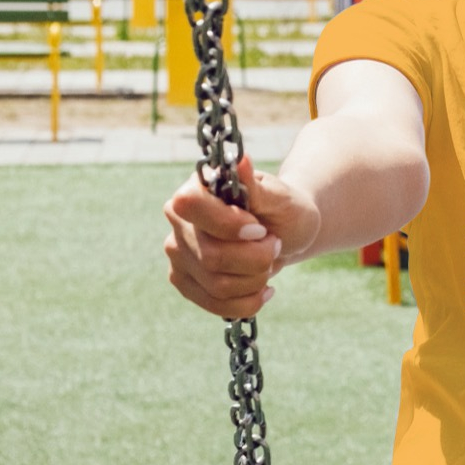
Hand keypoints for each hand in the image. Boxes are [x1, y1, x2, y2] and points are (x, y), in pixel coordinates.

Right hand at [163, 154, 319, 317]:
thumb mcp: (280, 195)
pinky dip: (248, 300)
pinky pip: (215, 304)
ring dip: (256, 278)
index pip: (190, 205)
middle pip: (211, 256)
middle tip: (274, 244)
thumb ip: (256, 186)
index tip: (260, 229)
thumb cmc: (284, 208)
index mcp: (196, 189)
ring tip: (268, 261)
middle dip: (256, 258)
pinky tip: (263, 288)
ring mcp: (178, 253)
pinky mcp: (185, 281)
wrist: (286, 233)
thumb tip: (241, 160)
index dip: (228, 225)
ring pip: (217, 284)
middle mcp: (178, 220)